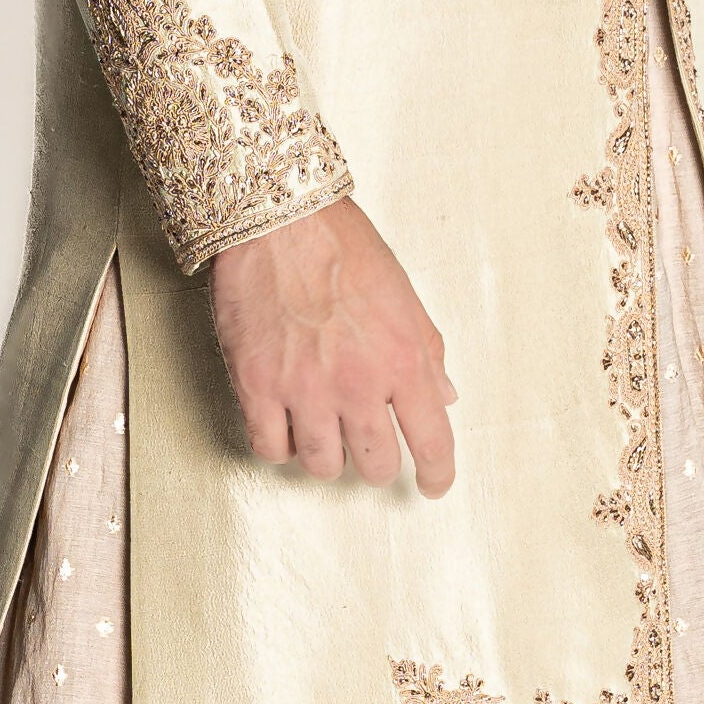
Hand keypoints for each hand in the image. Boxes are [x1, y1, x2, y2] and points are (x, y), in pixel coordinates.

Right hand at [208, 199, 457, 489]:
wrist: (278, 219)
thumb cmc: (342, 246)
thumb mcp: (403, 295)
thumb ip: (428, 351)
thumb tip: (446, 397)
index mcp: (403, 360)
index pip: (433, 442)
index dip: (438, 474)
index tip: (434, 484)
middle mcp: (358, 383)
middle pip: (377, 464)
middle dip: (378, 461)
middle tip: (370, 444)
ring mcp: (305, 389)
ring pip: (323, 466)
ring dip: (328, 455)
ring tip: (324, 428)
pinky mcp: (257, 386)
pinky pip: (271, 449)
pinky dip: (281, 445)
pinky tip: (286, 423)